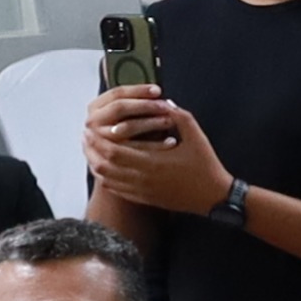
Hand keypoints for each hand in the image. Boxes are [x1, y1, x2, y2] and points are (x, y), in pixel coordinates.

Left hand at [83, 85, 233, 213]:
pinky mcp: (143, 198)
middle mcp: (142, 178)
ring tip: (91, 151)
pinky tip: (104, 168)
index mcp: (151, 162)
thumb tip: (163, 101)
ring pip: (106, 179)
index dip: (98, 140)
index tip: (91, 128)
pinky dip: (105, 178)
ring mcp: (141, 191)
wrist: (213, 196)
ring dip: (95, 163)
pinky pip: (116, 189)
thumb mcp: (196, 136)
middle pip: (103, 165)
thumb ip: (178, 116)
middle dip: (91, 150)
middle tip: (86, 137)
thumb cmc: (205, 166)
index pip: (112, 151)